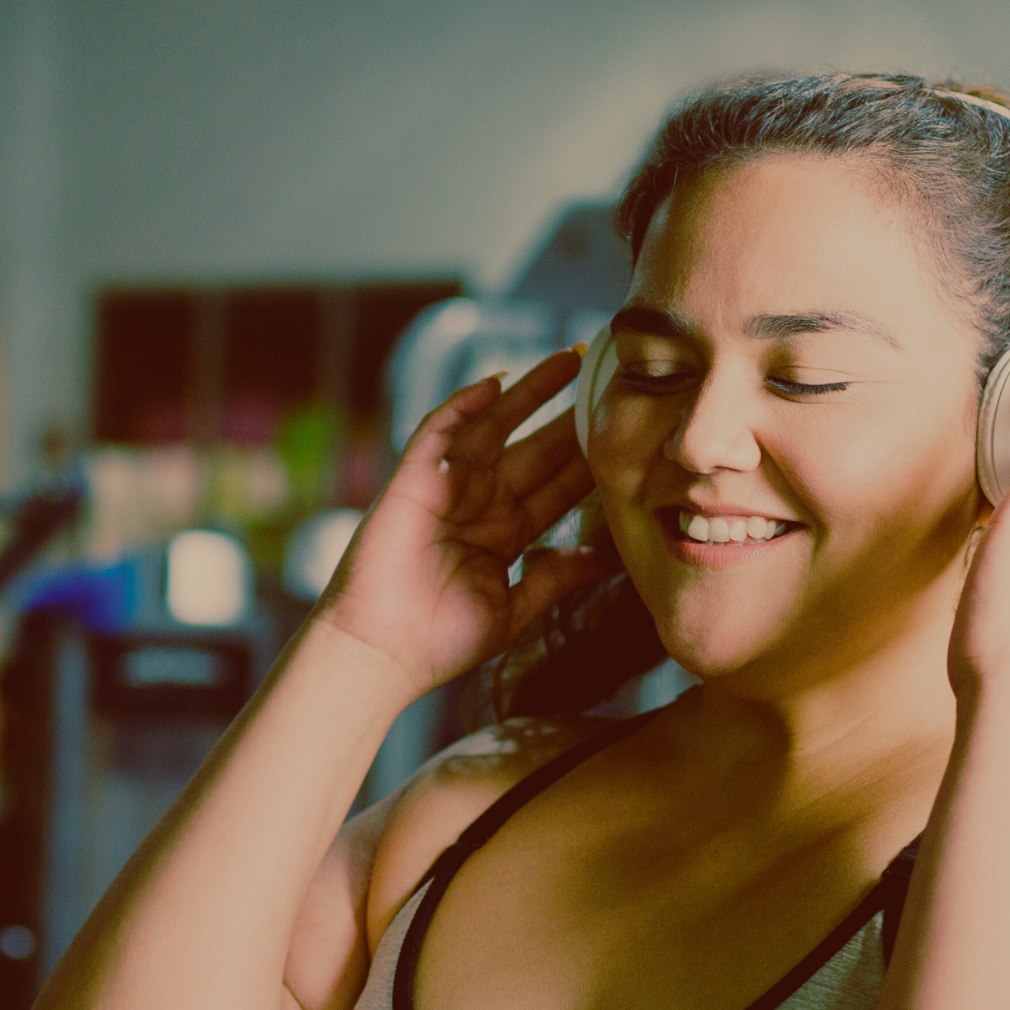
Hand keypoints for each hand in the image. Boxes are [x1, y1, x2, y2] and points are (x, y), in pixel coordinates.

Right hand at [311, 350, 608, 699]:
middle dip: (570, 416)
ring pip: (495, 428)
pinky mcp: (413, 481)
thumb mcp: (515, 610)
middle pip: (536, 450)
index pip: (558, 489)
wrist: (382, 652)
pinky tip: (494, 383)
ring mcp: (448, 489)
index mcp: (507, 535)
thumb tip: (607, 555)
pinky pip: (439, 432)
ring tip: (571, 358)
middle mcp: (481, 505)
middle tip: (611, 380)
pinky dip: (464, 406)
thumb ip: (557, 577)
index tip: (628, 434)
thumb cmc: (440, 642)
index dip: (590, 461)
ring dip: (529, 392)